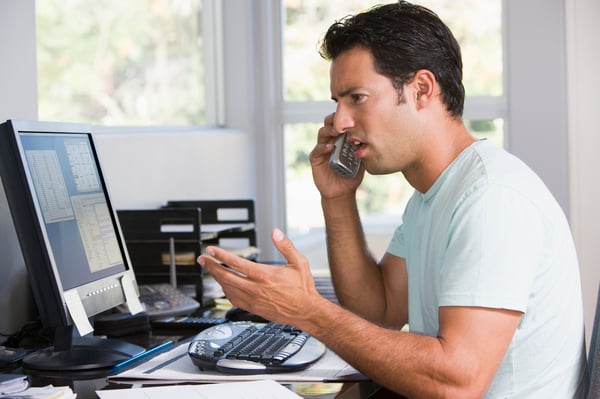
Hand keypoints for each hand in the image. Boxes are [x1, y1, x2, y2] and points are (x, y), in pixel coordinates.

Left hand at [197, 228, 320, 325]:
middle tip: (203, 260)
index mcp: (265, 275)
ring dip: (217, 279)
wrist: (306, 311)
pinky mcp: (254, 309)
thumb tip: (275, 233)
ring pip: (228, 289)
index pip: (236, 263)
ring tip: (211, 270)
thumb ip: (286, 246)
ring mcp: (253, 300)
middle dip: (211, 267)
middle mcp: (256, 289)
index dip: (221, 256)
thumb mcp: (299, 262)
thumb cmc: (303, 288)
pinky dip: (226, 291)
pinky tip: (224, 285)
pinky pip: (234, 300)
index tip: (211, 250)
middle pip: (226, 276)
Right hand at [309, 113, 363, 199]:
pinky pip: (317, 150)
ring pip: (322, 133)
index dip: (344, 116)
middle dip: (334, 119)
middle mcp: (330, 140)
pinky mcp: (316, 159)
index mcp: (340, 138)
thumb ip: (362, 148)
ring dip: (329, 130)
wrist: (343, 192)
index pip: (340, 123)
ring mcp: (322, 149)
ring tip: (337, 132)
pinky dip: (323, 147)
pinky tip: (331, 147)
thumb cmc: (352, 174)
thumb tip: (370, 136)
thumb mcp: (361, 160)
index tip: (352, 113)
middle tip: (343, 119)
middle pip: (329, 123)